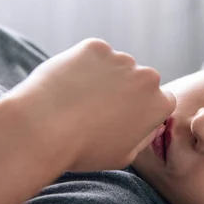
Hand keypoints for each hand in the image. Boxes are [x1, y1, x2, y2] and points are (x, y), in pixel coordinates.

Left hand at [8, 39, 175, 170]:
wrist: (44, 129)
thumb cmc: (84, 150)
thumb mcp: (124, 156)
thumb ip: (145, 137)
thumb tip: (154, 124)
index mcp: (159, 104)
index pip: (160, 101)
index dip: (141, 110)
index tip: (123, 118)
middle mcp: (147, 77)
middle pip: (140, 80)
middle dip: (126, 90)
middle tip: (98, 108)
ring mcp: (120, 59)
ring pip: (116, 65)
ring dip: (105, 76)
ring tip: (79, 99)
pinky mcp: (95, 46)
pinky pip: (93, 55)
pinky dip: (84, 65)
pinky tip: (69, 85)